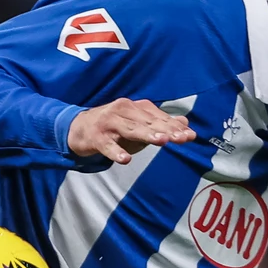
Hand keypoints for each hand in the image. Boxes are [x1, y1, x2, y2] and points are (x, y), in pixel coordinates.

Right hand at [68, 99, 194, 164]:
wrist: (78, 128)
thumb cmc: (113, 128)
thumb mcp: (138, 125)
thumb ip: (161, 125)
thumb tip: (185, 123)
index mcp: (135, 107)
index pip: (158, 117)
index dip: (174, 126)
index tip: (189, 136)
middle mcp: (122, 111)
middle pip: (147, 122)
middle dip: (165, 130)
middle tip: (181, 138)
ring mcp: (108, 123)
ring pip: (130, 130)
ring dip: (146, 135)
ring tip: (161, 141)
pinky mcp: (96, 137)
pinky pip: (107, 145)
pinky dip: (116, 152)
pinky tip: (125, 160)